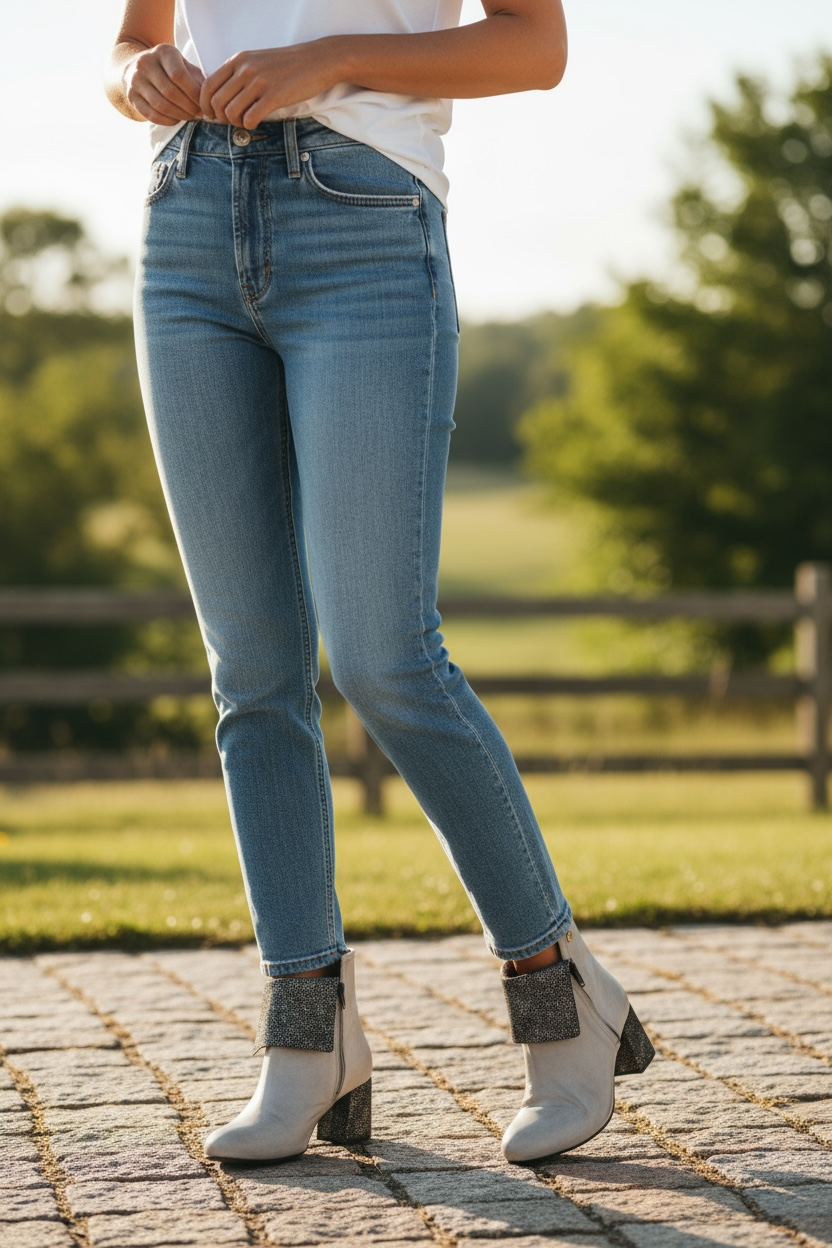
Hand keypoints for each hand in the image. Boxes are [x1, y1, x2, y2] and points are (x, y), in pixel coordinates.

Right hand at [123, 44, 205, 124]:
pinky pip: (152, 115)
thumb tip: (208, 98)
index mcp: (163, 52)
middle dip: (188, 107)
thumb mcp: (183, 64)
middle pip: (170, 92)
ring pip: (161, 105)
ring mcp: (136, 79)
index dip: (194, 94)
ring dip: (179, 115)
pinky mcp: (131, 96)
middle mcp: (146, 63)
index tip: (204, 104)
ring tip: (190, 117)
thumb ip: (197, 78)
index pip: (179, 75)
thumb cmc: (169, 68)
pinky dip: (167, 121)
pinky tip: (176, 119)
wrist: (137, 66)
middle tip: (198, 114)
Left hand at [200, 43, 339, 129]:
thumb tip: (220, 98)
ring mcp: (259, 82)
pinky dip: (249, 126)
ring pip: (231, 113)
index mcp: (238, 60)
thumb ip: (238, 74)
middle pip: (217, 103)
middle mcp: (245, 69)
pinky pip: (250, 118)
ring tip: (245, 122)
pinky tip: (256, 122)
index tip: (214, 115)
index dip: (206, 105)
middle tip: (232, 121)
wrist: (316, 61)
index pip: (208, 86)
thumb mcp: (257, 61)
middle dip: (221, 118)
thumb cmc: (287, 65)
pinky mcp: (274, 96)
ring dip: (235, 123)